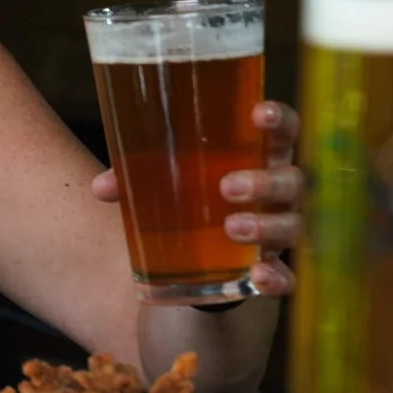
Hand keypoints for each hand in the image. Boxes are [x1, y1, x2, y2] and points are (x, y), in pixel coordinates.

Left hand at [92, 101, 303, 297]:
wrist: (199, 255)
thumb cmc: (190, 196)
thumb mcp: (166, 181)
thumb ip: (136, 177)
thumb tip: (100, 187)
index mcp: (258, 157)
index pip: (283, 132)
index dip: (280, 120)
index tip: (260, 114)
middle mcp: (277, 192)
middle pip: (291, 181)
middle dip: (264, 182)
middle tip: (227, 187)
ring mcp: (279, 230)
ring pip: (292, 226)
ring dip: (265, 226)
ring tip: (231, 227)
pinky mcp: (272, 269)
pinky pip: (287, 276)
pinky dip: (276, 277)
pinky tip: (258, 275)